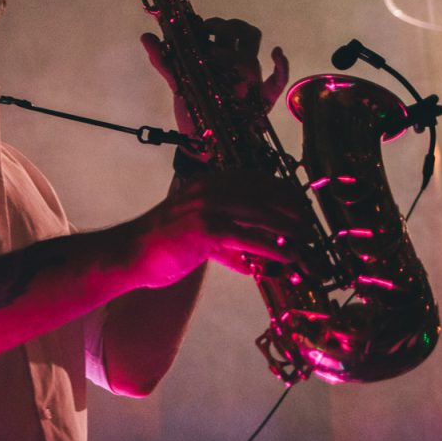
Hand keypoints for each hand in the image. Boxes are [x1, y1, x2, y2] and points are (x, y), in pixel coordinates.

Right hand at [131, 170, 305, 286]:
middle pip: (265, 193)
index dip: (285, 193)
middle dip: (293, 210)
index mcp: (210, 182)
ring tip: (305, 242)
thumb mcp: (202, 238)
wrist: (130, 253)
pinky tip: (285, 258)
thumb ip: (229, 244)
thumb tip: (256, 260)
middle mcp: (210, 188)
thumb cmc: (164, 247)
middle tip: (311, 227)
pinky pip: (246, 237)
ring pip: (259, 213)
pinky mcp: (203, 228)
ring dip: (288, 229)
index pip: (258, 180)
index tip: (304, 208)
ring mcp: (206, 206)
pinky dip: (270, 248)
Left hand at [141, 18, 288, 149]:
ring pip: (255, 52)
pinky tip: (276, 53)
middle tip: (208, 33)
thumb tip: (146, 36)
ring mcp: (252, 80)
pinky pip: (279, 80)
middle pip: (243, 33)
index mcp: (221, 58)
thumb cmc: (195, 111)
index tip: (198, 26)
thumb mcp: (179, 84)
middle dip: (227, 28)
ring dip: (240, 46)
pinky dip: (282, 65)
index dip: (215, 23)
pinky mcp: (262, 99)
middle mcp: (238, 65)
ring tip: (219, 54)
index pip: (226, 29)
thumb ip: (164, 62)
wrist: (202, 145)